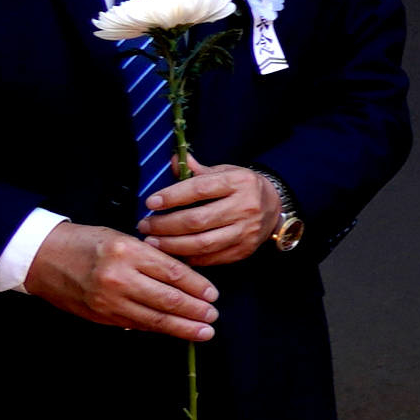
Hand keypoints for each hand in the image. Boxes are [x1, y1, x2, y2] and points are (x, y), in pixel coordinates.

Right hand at [29, 219, 223, 340]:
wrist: (43, 257)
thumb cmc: (85, 243)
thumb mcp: (121, 238)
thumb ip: (151, 257)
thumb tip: (183, 276)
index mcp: (127, 252)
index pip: (172, 272)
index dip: (197, 286)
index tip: (213, 294)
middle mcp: (118, 277)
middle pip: (167, 298)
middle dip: (195, 310)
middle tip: (213, 316)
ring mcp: (108, 300)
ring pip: (153, 317)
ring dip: (182, 327)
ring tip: (203, 331)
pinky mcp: (100, 315)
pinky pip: (135, 324)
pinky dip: (157, 328)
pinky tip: (174, 331)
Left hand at [142, 162, 291, 262]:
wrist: (274, 206)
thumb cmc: (242, 187)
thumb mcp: (224, 172)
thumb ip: (197, 170)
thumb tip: (174, 161)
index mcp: (239, 183)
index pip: (200, 189)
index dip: (172, 197)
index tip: (150, 202)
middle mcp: (245, 207)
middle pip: (197, 220)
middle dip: (165, 225)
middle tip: (144, 225)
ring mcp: (246, 231)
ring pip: (202, 243)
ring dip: (171, 245)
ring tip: (152, 241)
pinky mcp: (244, 250)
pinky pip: (211, 258)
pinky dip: (188, 257)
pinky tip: (173, 253)